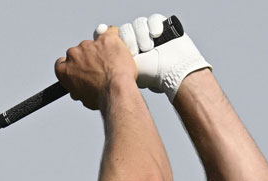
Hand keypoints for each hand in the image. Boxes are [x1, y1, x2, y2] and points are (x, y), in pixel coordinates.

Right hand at [54, 27, 137, 110]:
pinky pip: (110, 32)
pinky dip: (115, 39)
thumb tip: (79, 88)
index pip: (62, 62)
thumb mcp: (83, 97)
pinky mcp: (105, 38)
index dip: (72, 65)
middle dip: (88, 58)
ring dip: (102, 50)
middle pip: (78, 52)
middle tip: (100, 68)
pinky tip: (119, 48)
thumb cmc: (100, 97)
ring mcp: (89, 44)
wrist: (116, 90)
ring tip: (113, 63)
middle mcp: (73, 54)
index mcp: (64, 69)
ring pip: (95, 43)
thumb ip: (77, 88)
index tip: (79, 68)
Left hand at [94, 14, 210, 100]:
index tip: (112, 41)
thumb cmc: (151, 75)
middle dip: (130, 40)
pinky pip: (154, 18)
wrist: (174, 73)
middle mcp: (139, 40)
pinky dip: (154, 26)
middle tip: (136, 52)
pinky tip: (157, 35)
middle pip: (126, 29)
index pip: (116, 36)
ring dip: (142, 35)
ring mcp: (151, 33)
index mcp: (128, 50)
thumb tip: (93, 44)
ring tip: (148, 48)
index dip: (114, 37)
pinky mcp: (164, 27)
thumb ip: (110, 57)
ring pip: (138, 24)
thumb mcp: (126, 67)